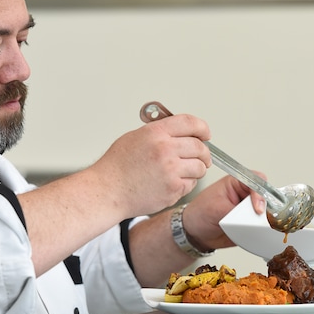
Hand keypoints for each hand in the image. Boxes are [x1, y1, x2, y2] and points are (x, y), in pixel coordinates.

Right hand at [90, 114, 211, 217]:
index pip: (191, 123)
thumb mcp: (135, 137)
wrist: (108, 190)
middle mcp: (165, 149)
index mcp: (156, 133)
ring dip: (197, 169)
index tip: (205, 133)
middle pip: (200, 146)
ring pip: (200, 167)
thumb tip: (179, 132)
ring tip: (184, 171)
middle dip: (203, 152)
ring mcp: (170, 170)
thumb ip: (159, 132)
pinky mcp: (173, 189)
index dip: (202, 128)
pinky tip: (172, 182)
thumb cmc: (117, 167)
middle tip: (202, 157)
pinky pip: (191, 184)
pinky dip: (186, 184)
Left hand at [181, 175, 266, 250]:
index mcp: (235, 183)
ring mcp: (248, 209)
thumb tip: (253, 217)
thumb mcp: (215, 209)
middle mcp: (244, 194)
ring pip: (267, 212)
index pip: (256, 181)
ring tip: (256, 227)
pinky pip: (262, 225)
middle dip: (267, 208)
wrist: (194, 234)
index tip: (258, 209)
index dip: (260, 194)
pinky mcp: (250, 222)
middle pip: (266, 197)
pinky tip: (256, 233)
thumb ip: (236, 211)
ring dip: (265, 220)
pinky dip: (262, 230)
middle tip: (261, 220)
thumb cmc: (198, 214)